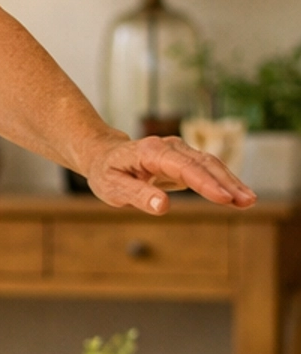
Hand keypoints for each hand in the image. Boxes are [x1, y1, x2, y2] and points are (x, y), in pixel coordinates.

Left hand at [82, 131, 254, 214]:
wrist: (104, 155)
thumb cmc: (106, 173)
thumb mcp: (113, 188)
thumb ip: (138, 196)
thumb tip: (163, 207)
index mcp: (152, 152)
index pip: (185, 168)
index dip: (205, 183)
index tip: (224, 198)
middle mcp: (170, 146)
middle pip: (204, 163)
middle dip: (227, 183)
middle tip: (247, 202)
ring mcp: (179, 151)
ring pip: (210, 164)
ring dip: (231, 182)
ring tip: (248, 201)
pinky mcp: (184, 159)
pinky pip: (207, 169)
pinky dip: (223, 181)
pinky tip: (238, 196)